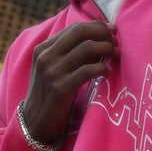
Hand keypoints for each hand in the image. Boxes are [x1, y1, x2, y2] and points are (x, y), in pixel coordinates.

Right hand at [22, 20, 118, 143]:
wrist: (35, 123)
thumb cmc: (49, 96)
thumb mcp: (52, 70)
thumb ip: (68, 55)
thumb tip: (98, 41)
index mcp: (43, 49)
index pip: (73, 28)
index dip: (95, 27)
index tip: (111, 30)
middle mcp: (46, 57)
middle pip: (80, 33)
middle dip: (102, 33)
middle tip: (115, 41)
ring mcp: (52, 72)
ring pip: (86, 49)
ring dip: (106, 49)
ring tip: (116, 55)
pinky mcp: (61, 89)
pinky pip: (87, 71)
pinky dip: (102, 68)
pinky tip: (108, 72)